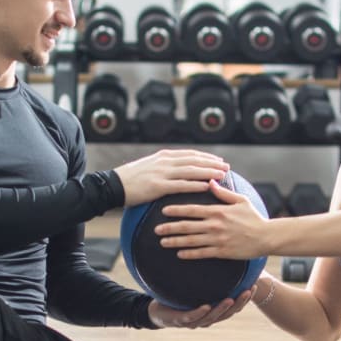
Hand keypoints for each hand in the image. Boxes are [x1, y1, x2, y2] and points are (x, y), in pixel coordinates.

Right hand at [114, 149, 229, 206]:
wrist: (114, 185)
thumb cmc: (131, 179)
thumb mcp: (149, 166)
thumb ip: (164, 166)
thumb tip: (178, 169)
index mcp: (164, 156)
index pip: (190, 154)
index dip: (206, 157)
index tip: (219, 160)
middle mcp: (165, 162)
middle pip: (194, 160)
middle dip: (212, 163)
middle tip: (226, 167)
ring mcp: (162, 173)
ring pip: (191, 171)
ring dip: (208, 172)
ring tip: (222, 175)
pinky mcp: (158, 186)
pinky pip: (181, 185)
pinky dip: (196, 184)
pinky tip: (206, 186)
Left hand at [147, 287, 254, 328]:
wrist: (157, 312)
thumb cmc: (178, 299)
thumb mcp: (196, 288)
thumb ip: (209, 280)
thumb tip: (221, 260)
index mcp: (212, 312)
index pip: (233, 306)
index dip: (245, 299)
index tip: (254, 287)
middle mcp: (205, 318)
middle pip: (227, 314)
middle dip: (239, 303)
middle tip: (248, 292)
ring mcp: (193, 321)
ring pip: (211, 317)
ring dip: (222, 309)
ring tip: (231, 299)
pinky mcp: (180, 321)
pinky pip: (191, 317)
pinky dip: (200, 312)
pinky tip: (206, 306)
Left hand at [156, 179, 267, 259]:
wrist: (266, 237)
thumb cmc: (254, 217)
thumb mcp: (240, 200)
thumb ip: (223, 193)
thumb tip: (209, 181)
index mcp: (218, 211)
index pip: (192, 210)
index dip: (176, 210)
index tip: (163, 211)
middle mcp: (214, 225)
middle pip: (187, 226)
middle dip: (169, 228)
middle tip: (156, 230)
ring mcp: (217, 239)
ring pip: (191, 241)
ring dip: (175, 241)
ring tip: (163, 242)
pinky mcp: (221, 251)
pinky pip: (201, 253)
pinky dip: (189, 253)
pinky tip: (179, 254)